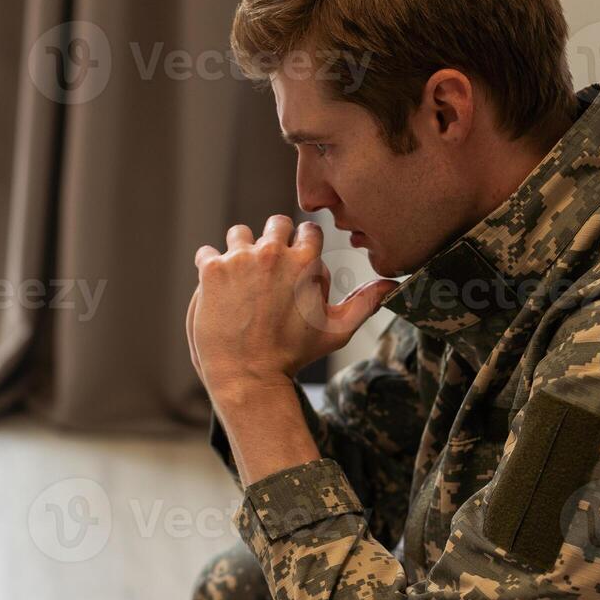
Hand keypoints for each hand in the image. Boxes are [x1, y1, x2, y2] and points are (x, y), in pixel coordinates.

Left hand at [187, 214, 397, 400]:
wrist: (248, 376)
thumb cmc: (295, 355)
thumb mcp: (336, 330)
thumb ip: (365, 303)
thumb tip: (392, 284)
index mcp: (306, 261)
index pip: (307, 229)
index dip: (302, 245)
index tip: (295, 262)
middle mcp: (273, 253)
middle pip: (275, 223)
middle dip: (273, 240)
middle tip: (267, 269)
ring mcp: (240, 259)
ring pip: (239, 234)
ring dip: (240, 250)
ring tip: (240, 278)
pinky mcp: (212, 269)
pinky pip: (207, 252)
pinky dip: (210, 266)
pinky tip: (216, 288)